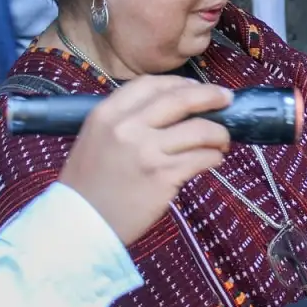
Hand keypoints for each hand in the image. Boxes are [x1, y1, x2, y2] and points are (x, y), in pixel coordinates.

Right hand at [59, 76, 233, 244]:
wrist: (80, 223)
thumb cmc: (88, 184)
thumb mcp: (95, 138)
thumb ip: (125, 120)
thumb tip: (170, 110)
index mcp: (107, 114)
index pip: (151, 84)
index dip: (179, 83)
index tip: (195, 88)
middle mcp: (128, 127)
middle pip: (181, 99)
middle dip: (210, 96)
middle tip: (226, 99)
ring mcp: (147, 151)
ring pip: (200, 130)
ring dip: (218, 134)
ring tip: (221, 141)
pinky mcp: (164, 176)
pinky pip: (201, 158)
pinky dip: (213, 157)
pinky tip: (213, 160)